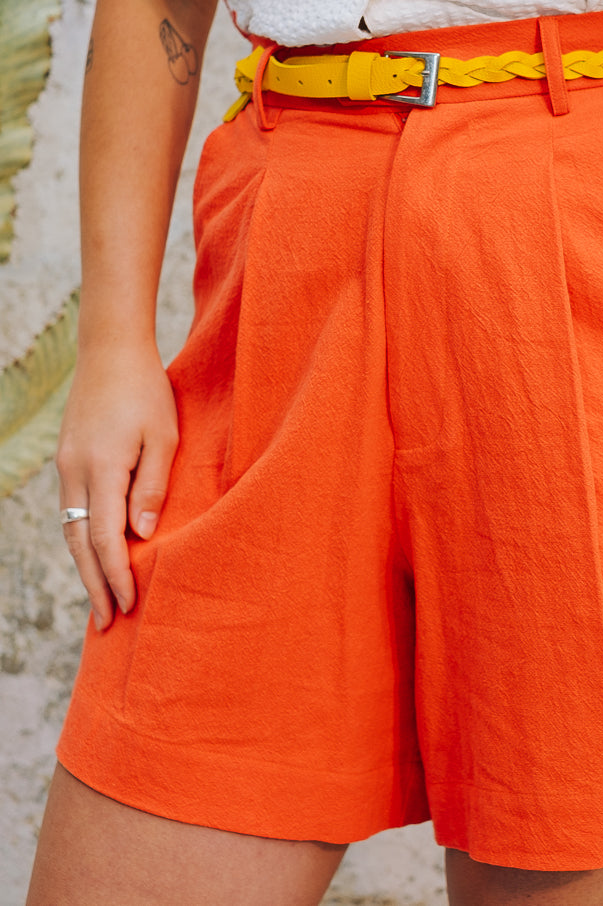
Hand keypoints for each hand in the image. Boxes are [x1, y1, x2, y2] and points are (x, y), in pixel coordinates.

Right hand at [56, 342, 177, 630]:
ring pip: (71, 530)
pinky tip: (94, 554)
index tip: (128, 605)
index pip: (105, 538)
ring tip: (99, 599)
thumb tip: (142, 537)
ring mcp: (66, 466)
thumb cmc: (147, 391)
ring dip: (85, 566)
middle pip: (80, 543)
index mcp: (102, 468)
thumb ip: (152, 487)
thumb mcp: (164, 437)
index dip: (117, 575)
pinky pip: (72, 510)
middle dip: (93, 585)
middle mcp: (75, 473)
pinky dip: (82, 539)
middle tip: (105, 624)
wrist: (111, 350)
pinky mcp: (68, 459)